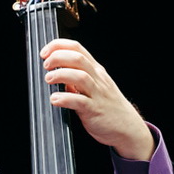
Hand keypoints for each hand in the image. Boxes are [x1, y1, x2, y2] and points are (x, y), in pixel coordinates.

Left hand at [40, 38, 154, 160]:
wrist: (128, 127)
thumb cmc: (110, 107)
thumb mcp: (96, 86)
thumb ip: (77, 80)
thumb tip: (59, 76)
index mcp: (96, 70)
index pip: (77, 48)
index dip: (58, 46)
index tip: (45, 52)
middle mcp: (97, 79)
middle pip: (77, 58)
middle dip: (58, 57)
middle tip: (46, 66)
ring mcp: (97, 94)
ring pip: (80, 76)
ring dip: (60, 75)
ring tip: (49, 79)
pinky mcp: (94, 110)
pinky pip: (79, 101)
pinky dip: (65, 98)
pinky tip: (55, 99)